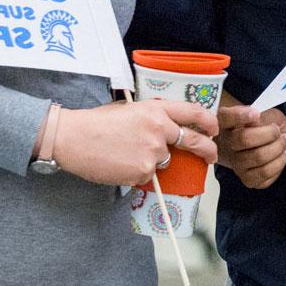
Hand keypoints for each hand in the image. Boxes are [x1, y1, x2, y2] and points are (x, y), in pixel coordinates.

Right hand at [53, 97, 218, 187]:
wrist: (73, 138)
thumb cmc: (97, 123)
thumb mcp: (129, 110)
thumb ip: (153, 119)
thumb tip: (167, 131)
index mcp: (156, 109)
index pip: (192, 112)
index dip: (208, 121)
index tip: (213, 129)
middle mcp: (159, 129)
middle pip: (193, 141)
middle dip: (207, 150)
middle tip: (211, 156)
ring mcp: (153, 152)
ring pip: (164, 161)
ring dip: (153, 161)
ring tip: (127, 154)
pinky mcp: (143, 171)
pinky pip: (147, 176)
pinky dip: (137, 173)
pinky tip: (119, 164)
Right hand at [216, 93, 285, 189]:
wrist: (257, 145)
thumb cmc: (261, 126)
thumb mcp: (263, 112)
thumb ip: (263, 112)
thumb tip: (261, 122)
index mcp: (226, 122)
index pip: (226, 117)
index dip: (241, 116)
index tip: (256, 113)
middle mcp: (226, 144)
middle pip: (245, 139)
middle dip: (270, 134)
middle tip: (279, 132)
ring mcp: (235, 163)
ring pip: (258, 157)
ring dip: (278, 149)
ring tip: (283, 143)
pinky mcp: (246, 178)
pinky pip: (264, 175)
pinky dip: (279, 164)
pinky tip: (280, 156)